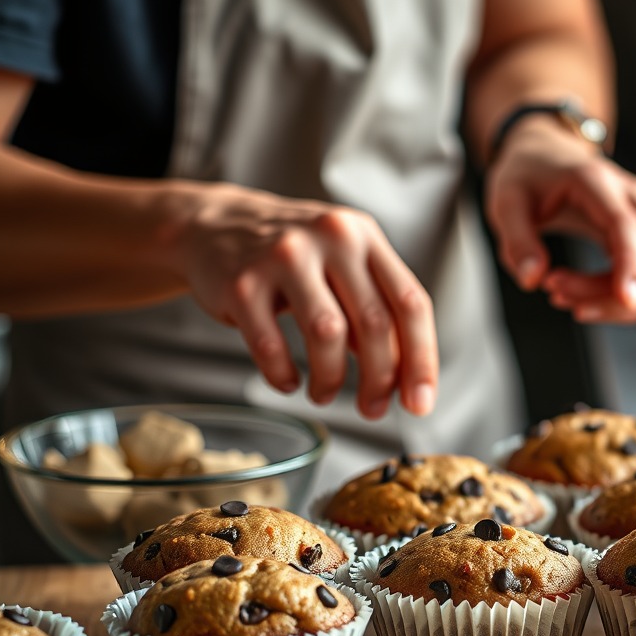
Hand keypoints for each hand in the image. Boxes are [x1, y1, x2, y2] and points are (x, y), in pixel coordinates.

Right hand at [163, 183, 436, 417]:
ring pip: (328, 334)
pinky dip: (283, 375)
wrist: (214, 226)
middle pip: (374, 323)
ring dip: (332, 379)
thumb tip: (403, 375)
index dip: (421, 360)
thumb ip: (376, 310)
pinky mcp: (242, 283)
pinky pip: (271, 345)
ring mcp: (284, 257)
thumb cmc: (293, 256)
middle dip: (379, 379)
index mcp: (365, 237)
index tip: (419, 402)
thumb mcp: (343, 264)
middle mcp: (330, 239)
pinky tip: (288, 381)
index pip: (410, 304)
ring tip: (325, 393)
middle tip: (373, 409)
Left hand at [485, 118, 635, 322]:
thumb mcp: (505, 203)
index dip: (632, 264)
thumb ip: (517, 242)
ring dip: (631, 302)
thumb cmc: (527, 178)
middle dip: (629, 294)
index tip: (627, 300)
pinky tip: (603, 304)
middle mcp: (633, 194)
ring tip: (576, 303)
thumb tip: (532, 280)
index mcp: (596, 181)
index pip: (628, 225)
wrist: (544, 156)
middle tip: (574, 308)